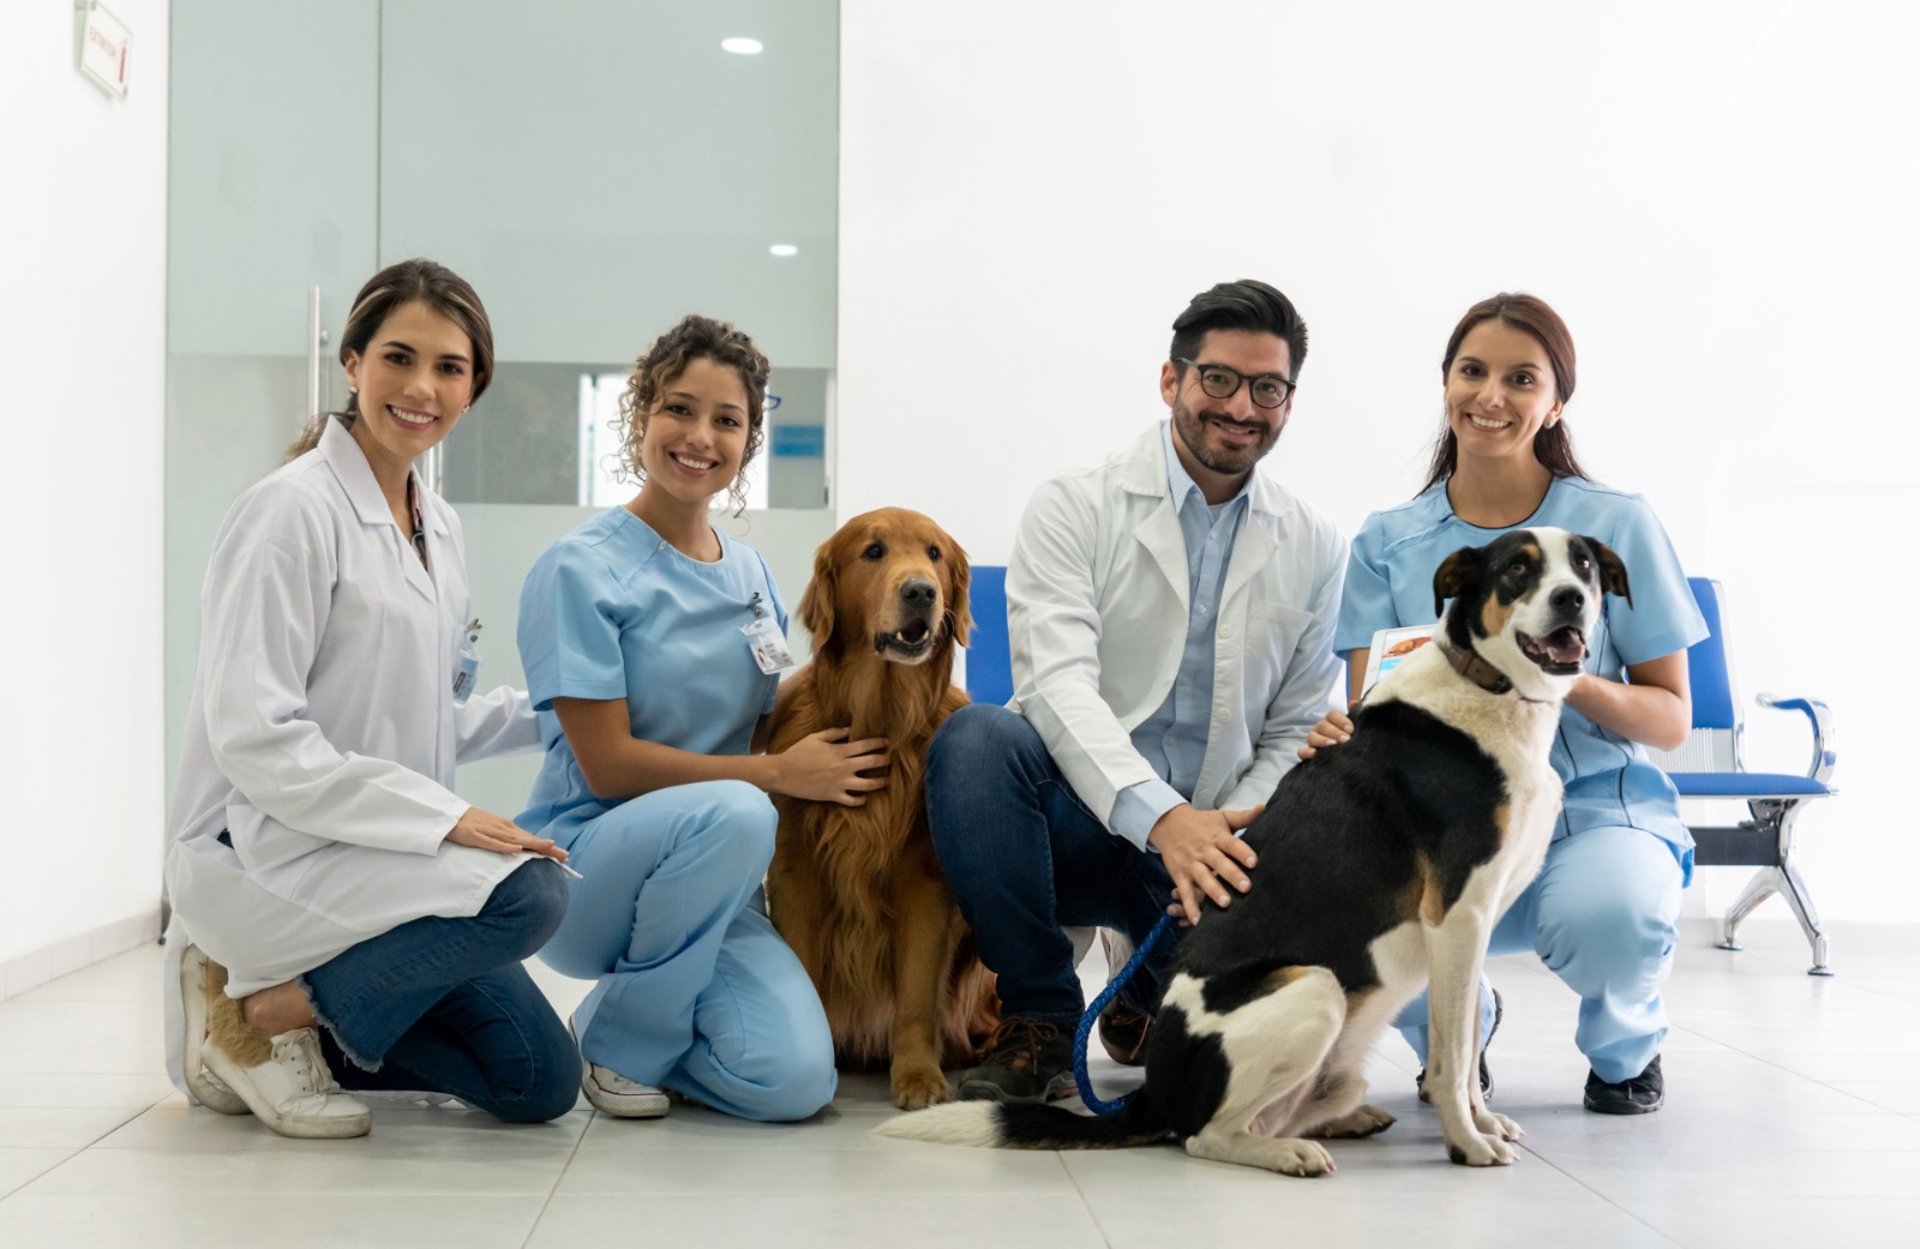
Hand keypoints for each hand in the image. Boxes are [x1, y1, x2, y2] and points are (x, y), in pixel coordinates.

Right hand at [446, 807, 568, 862]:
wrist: (446, 815)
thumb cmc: (471, 824)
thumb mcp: (493, 831)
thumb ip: (507, 840)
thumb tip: (524, 851)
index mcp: (507, 828)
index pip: (531, 839)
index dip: (547, 847)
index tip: (565, 856)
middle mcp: (502, 827)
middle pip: (528, 839)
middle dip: (546, 848)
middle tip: (565, 856)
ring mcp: (488, 830)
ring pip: (514, 840)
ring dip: (533, 845)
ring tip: (550, 849)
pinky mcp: (473, 835)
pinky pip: (491, 843)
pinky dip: (504, 846)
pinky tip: (517, 850)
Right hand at [773, 727, 889, 805]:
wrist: (783, 773)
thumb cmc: (798, 753)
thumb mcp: (815, 738)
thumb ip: (834, 733)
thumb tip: (850, 729)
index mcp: (840, 751)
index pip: (866, 745)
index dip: (879, 742)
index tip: (889, 742)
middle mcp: (844, 767)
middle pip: (873, 763)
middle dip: (886, 760)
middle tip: (893, 759)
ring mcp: (840, 783)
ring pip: (868, 785)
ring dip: (880, 782)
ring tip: (887, 781)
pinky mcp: (833, 796)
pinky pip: (852, 801)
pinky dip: (861, 800)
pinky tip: (864, 797)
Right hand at [1148, 804, 1261, 925]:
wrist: (1168, 823)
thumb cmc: (1201, 823)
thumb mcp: (1221, 817)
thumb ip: (1243, 817)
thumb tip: (1263, 807)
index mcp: (1217, 837)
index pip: (1231, 844)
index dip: (1242, 852)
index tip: (1254, 861)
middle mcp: (1204, 851)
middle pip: (1218, 863)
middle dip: (1231, 875)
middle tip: (1246, 887)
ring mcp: (1191, 864)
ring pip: (1202, 878)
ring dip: (1213, 891)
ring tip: (1225, 903)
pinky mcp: (1179, 875)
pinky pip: (1185, 892)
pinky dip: (1189, 907)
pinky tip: (1197, 921)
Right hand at [1296, 708, 1354, 760]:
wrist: (1351, 758)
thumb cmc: (1352, 739)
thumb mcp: (1357, 726)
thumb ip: (1357, 713)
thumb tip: (1353, 703)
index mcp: (1331, 721)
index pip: (1332, 714)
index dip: (1341, 720)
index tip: (1351, 730)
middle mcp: (1320, 729)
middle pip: (1322, 725)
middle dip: (1334, 732)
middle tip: (1346, 739)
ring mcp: (1313, 741)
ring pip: (1311, 737)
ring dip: (1322, 740)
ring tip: (1333, 745)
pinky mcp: (1308, 754)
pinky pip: (1302, 752)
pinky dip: (1306, 752)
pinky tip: (1314, 753)